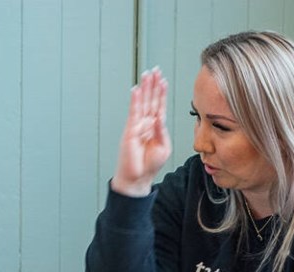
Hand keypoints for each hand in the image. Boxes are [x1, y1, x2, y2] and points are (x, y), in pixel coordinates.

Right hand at [111, 68, 170, 196]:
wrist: (138, 178)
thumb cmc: (150, 165)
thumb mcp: (163, 147)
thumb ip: (162, 132)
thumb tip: (159, 118)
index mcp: (156, 128)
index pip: (159, 106)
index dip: (161, 93)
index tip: (163, 80)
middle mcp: (146, 124)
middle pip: (150, 100)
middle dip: (153, 85)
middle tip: (155, 70)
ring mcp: (137, 126)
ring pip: (142, 103)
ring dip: (145, 88)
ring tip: (147, 74)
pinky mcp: (130, 130)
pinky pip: (133, 113)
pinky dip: (135, 101)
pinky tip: (136, 90)